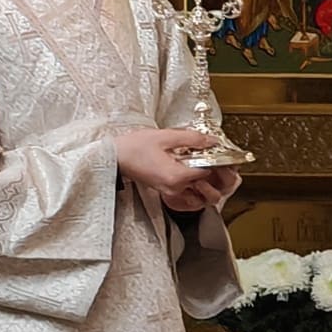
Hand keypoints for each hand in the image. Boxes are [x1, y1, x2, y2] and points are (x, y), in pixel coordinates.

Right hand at [113, 124, 232, 212]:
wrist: (113, 157)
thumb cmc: (133, 147)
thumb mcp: (165, 136)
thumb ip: (192, 139)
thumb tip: (211, 141)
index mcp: (177, 176)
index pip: (209, 172)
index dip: (217, 161)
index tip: (218, 152)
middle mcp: (175, 188)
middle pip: (207, 185)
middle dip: (216, 173)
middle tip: (216, 159)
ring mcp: (170, 192)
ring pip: (199, 193)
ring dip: (207, 181)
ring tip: (206, 165)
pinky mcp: (166, 191)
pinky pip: (188, 194)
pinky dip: (195, 186)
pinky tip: (193, 172)